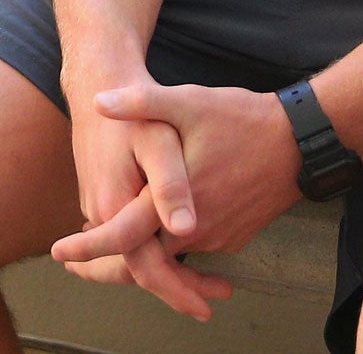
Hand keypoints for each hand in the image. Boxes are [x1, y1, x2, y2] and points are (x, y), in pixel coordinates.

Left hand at [52, 82, 300, 278]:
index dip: (88, 248)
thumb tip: (99, 102)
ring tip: (110, 238)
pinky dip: (170, 243)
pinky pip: (193, 248)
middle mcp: (196, 231)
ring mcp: (218, 238)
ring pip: (169, 255)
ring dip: (141, 251)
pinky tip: (156, 224)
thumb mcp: (189, 102)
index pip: (123, 238)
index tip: (60, 252)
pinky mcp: (233, 236)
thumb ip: (142, 103)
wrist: (302, 141)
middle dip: (108, 261)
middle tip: (77, 258)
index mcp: (176, 204)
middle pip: (143, 260)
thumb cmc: (244, 120)